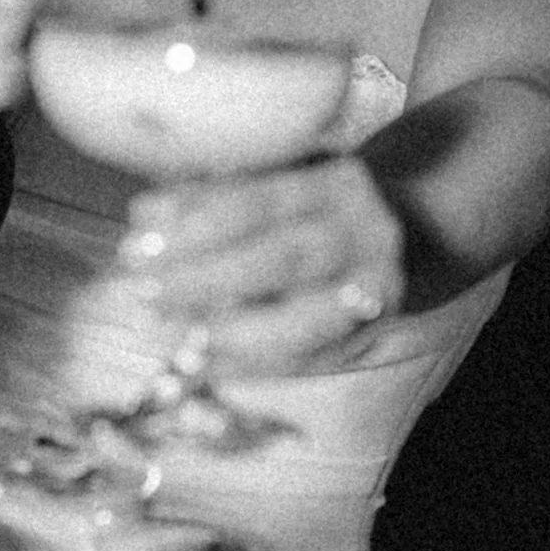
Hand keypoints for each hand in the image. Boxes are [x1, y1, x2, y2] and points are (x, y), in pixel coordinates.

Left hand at [123, 154, 406, 376]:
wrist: (412, 238)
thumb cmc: (317, 210)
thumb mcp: (279, 186)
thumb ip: (212, 196)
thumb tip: (145, 214)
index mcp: (334, 185)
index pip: (259, 203)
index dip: (196, 224)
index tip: (137, 243)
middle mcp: (361, 235)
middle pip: (281, 259)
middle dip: (206, 280)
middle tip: (144, 292)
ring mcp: (374, 289)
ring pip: (303, 320)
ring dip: (231, 333)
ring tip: (175, 335)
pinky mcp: (372, 335)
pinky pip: (308, 360)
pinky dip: (254, 366)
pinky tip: (206, 365)